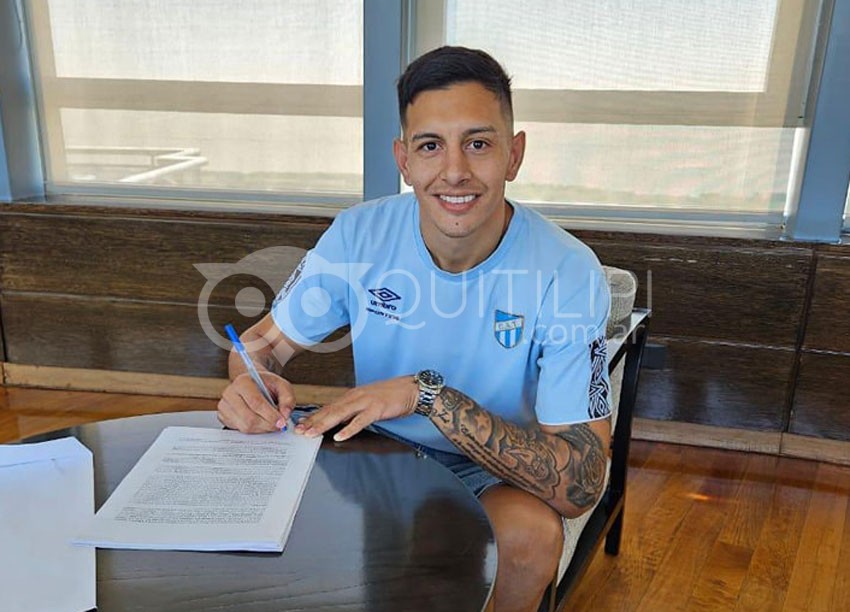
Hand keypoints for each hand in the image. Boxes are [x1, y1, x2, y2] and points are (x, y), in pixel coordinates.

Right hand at [217, 372, 295, 432]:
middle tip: (279, 425)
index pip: (256, 403)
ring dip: (262, 429)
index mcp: (243, 381)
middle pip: (249, 418)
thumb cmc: (267, 385)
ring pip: (245, 427)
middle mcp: (230, 393)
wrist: (253, 384)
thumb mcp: (282, 386)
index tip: (282, 422)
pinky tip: (260, 422)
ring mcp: (224, 406)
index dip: (270, 415)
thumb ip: (288, 398)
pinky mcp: (223, 417)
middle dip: (267, 425)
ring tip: (270, 422)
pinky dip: (254, 430)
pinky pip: (240, 430)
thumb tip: (285, 415)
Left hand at [295, 376, 418, 441]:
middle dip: (313, 421)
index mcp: (352, 396)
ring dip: (324, 424)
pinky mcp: (376, 409)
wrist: (410, 389)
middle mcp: (355, 397)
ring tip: (311, 433)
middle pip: (330, 410)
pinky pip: (360, 421)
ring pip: (340, 414)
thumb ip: (353, 410)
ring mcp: (365, 402)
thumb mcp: (368, 401)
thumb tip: (340, 419)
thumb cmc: (391, 396)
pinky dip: (348, 429)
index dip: (314, 415)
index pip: (329, 407)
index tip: (301, 423)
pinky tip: (339, 436)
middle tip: (299, 430)